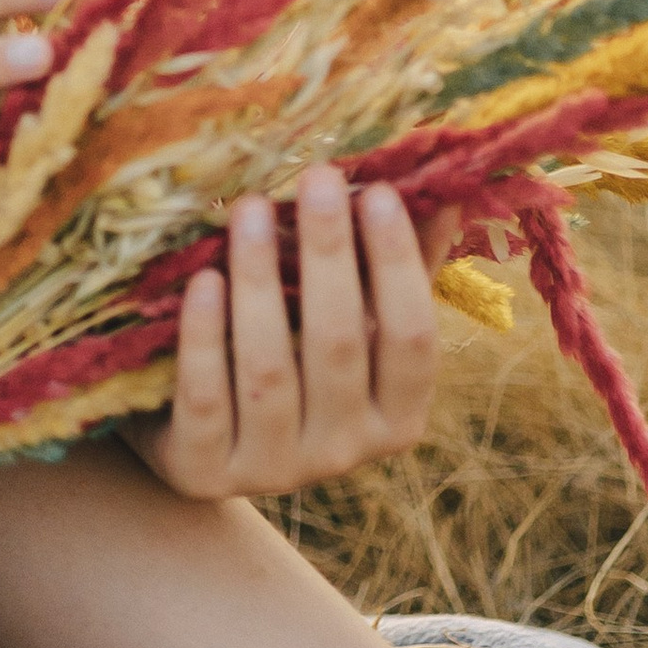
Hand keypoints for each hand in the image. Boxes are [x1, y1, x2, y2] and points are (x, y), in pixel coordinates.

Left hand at [132, 164, 449, 501]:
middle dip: (329, 253)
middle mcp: (344, 452)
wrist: (202, 449)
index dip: (399, 264)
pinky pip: (207, 399)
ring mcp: (274, 468)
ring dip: (259, 281)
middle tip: (316, 177)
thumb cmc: (295, 363)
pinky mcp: (206, 470)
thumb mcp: (353, 325)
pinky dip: (205, 338)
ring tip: (250, 207)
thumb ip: (399, 270)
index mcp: (397, 417)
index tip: (379, 192)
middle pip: (339, 344)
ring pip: (268, 369)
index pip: (412, 339)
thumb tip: (444, 189)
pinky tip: (203, 280)